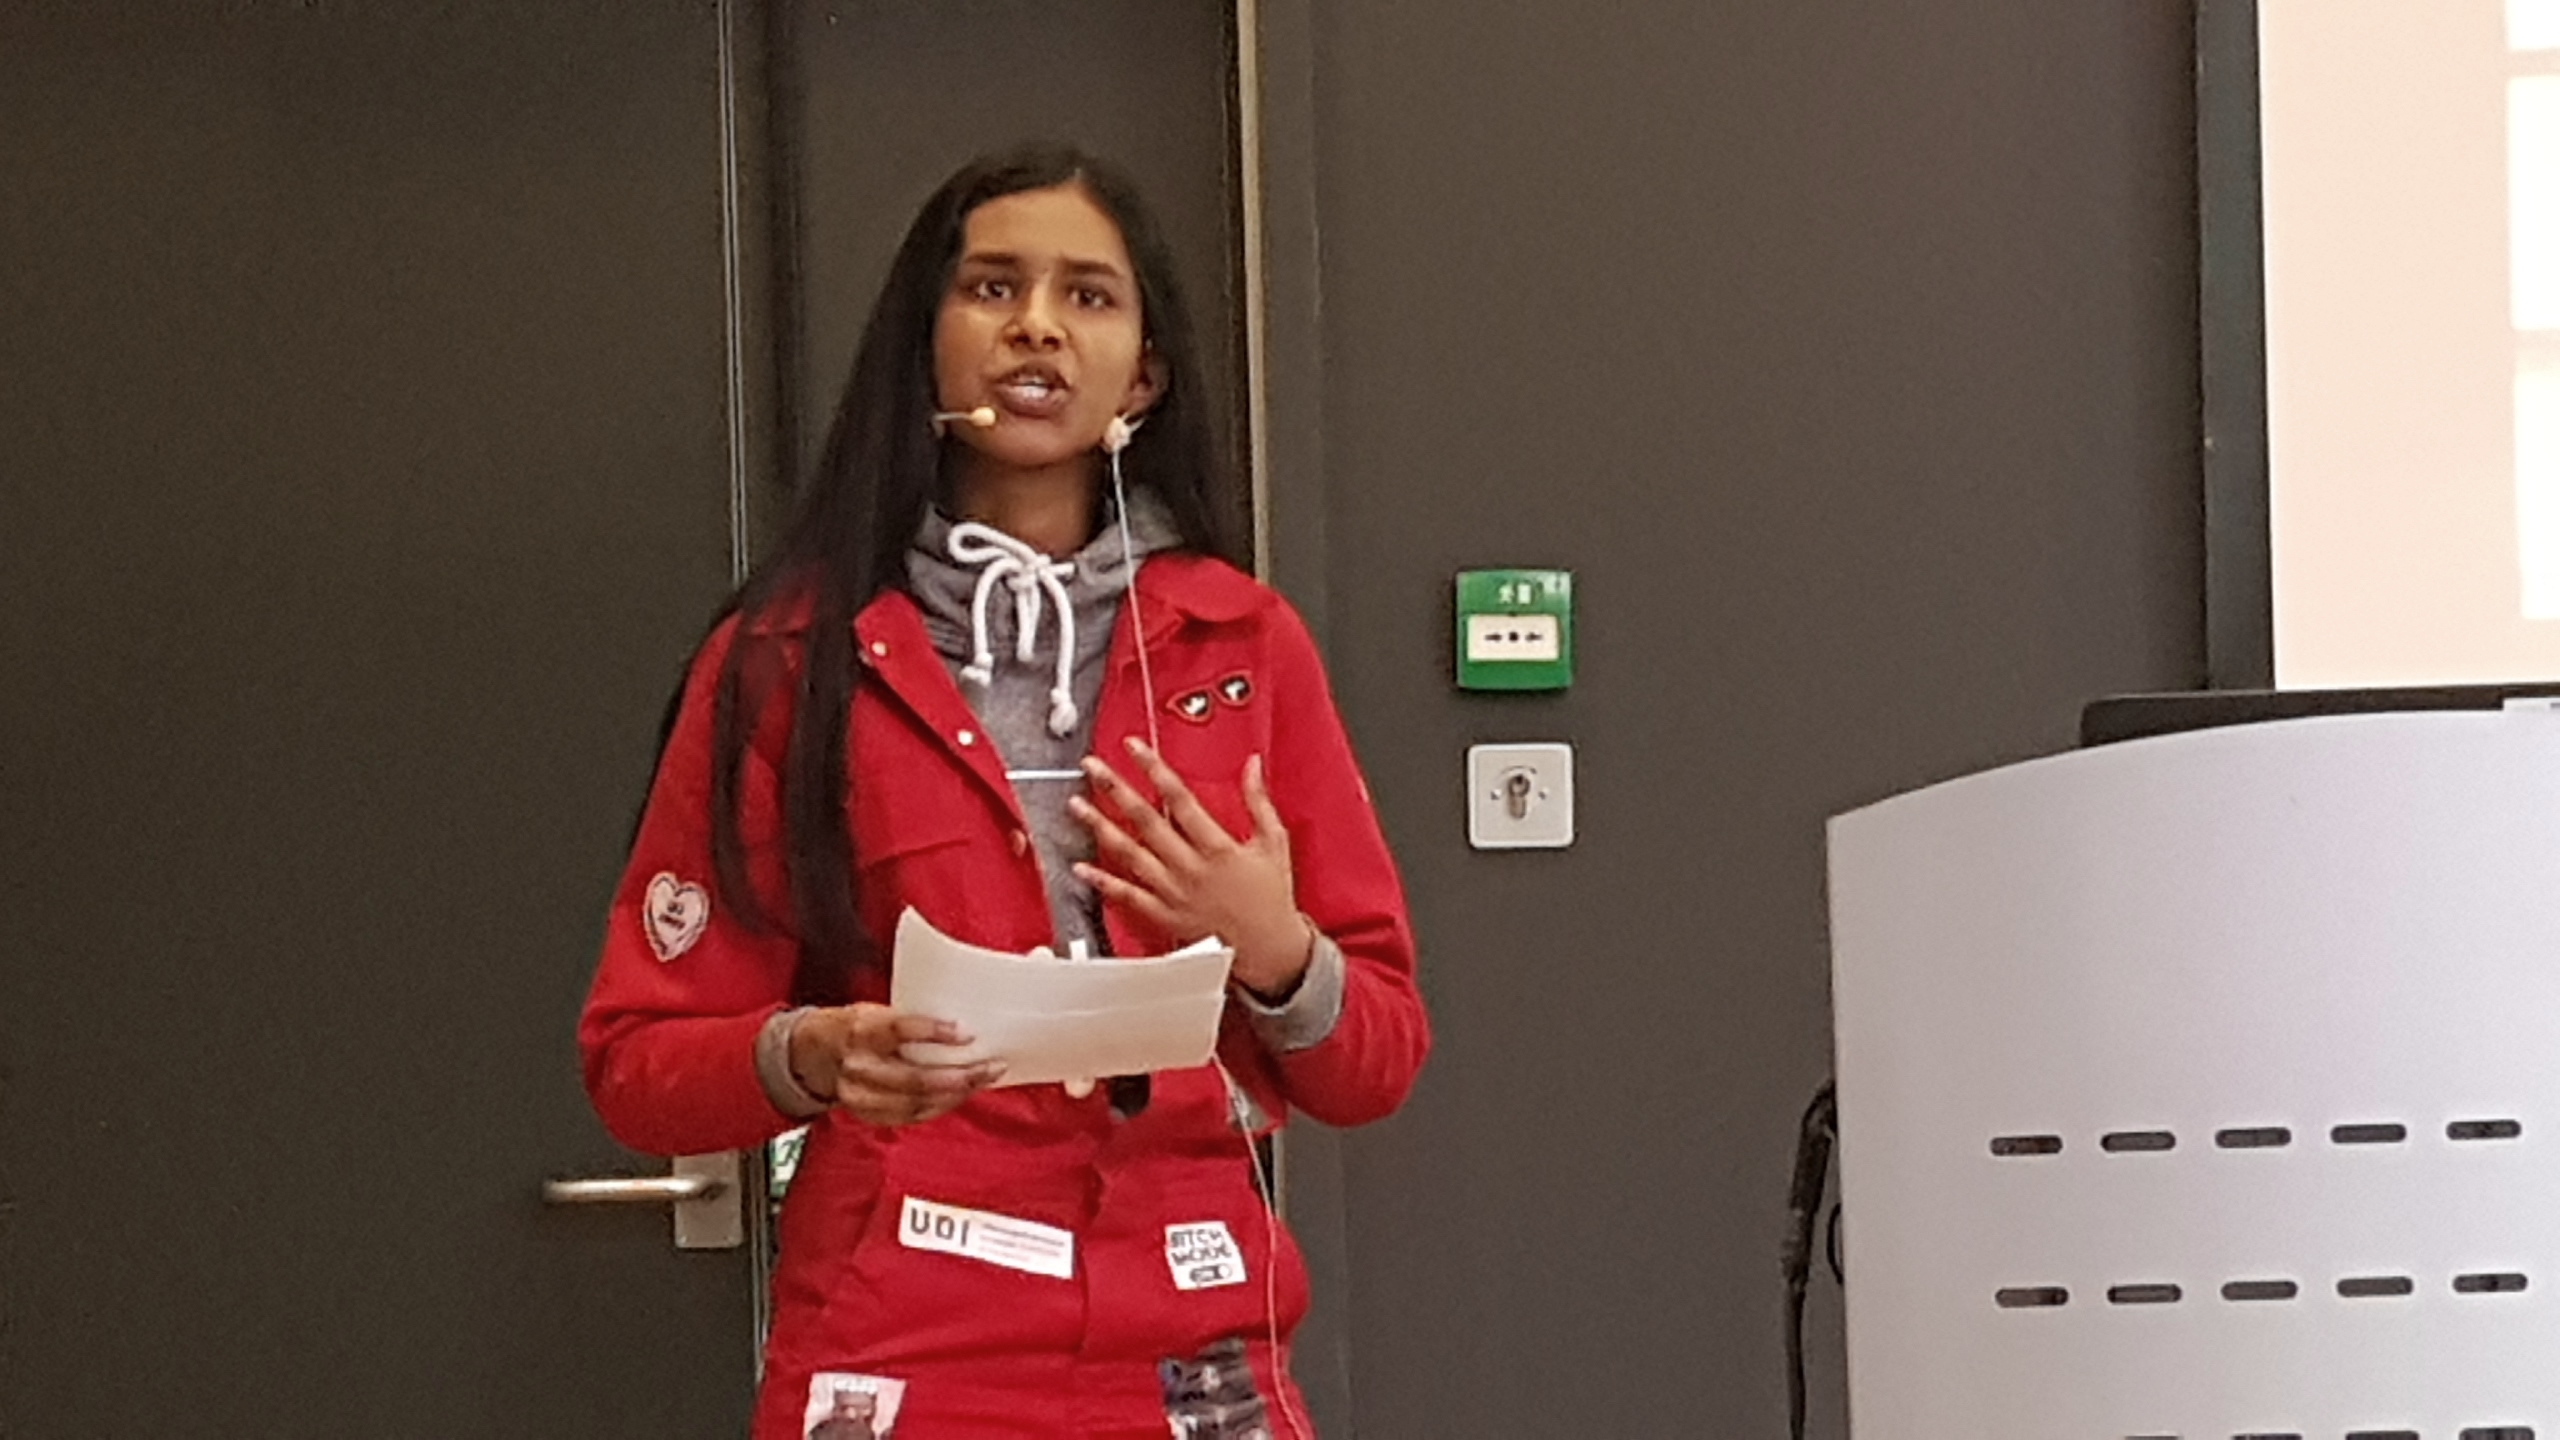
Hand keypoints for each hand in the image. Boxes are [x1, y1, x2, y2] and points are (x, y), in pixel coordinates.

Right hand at [787, 1003, 1004, 1125]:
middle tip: (990, 1067)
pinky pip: (910, 1116)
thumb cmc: (852, 1026)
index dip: (934, 1033)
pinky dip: (939, 1107)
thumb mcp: (874, 1011)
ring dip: (956, 1095)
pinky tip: (959, 1096)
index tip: (966, 1034)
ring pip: (916, 1103)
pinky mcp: (866, 1114)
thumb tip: (959, 1024)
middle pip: (915, 1078)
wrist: (811, 1052)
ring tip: (982, 1081)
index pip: (900, 1030)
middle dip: (959, 1076)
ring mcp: (860, 1095)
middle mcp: (859, 1065)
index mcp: (861, 1030)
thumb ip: (908, 1020)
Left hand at [1071, 741, 1316, 998]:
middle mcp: (1191, 869)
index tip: (1135, 747)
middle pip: (1146, 822)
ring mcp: (1174, 894)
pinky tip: (1081, 866)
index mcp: (1219, 848)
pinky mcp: (1164, 916)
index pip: (1179, 799)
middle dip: (1116, 789)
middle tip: (1093, 767)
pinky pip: (1128, 896)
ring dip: (1100, 827)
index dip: (1154, 769)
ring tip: (1077, 805)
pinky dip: (1102, 882)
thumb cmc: (1271, 897)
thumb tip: (1252, 765)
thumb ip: (1259, 801)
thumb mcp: (1274, 843)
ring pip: (1129, 855)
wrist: (1268, 950)